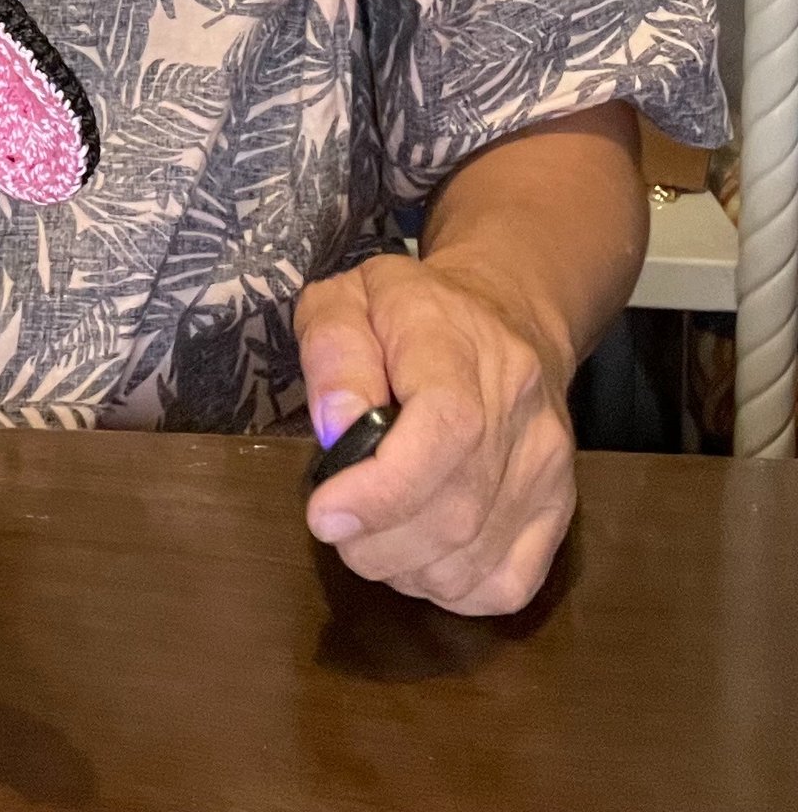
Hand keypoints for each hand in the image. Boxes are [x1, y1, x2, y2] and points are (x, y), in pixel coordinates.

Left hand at [295, 251, 576, 616]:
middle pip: (455, 511)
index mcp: (460, 344)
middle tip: (336, 523)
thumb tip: (336, 428)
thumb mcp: (349, 299)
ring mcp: (547, 464)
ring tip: (370, 534)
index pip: (446, 429)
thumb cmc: (407, 310)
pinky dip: (449, 588)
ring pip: (474, 558)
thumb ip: (334, 352)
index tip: (326, 514)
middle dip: (374, 539)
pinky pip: (505, 584)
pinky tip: (417, 555)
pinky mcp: (560, 508)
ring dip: (404, 568)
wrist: (504, 315)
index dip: (383, 490)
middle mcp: (519, 407)